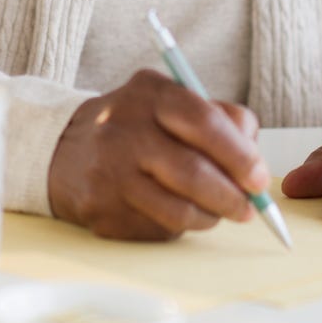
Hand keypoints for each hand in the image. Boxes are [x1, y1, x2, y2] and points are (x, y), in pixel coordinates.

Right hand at [48, 68, 267, 240]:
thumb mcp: (170, 102)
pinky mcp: (100, 210)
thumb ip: (219, 118)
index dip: (240, 154)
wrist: (62, 149)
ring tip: (218, 212)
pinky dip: (180, 227)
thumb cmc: (135, 125)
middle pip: (192, 172)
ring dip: (210, 216)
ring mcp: (108, 172)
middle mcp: (123, 129)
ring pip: (178, 209)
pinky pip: (157, 228)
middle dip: (231, 196)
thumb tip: (255, 158)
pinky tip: (179, 214)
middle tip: (248, 207)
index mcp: (149, 94)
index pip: (204, 121)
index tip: (259, 178)